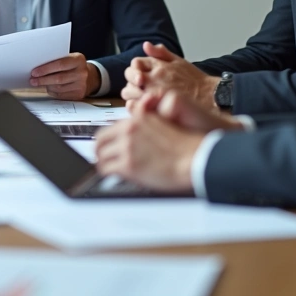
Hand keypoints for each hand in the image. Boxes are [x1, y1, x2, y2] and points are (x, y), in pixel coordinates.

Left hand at [30, 53, 98, 99]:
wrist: (89, 77)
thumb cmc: (73, 66)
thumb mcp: (69, 58)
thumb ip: (56, 61)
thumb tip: (37, 68)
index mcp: (79, 60)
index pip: (60, 64)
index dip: (45, 69)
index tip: (34, 72)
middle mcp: (82, 72)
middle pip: (58, 78)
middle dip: (43, 79)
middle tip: (33, 80)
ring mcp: (81, 85)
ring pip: (58, 88)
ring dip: (46, 86)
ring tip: (39, 83)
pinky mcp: (79, 95)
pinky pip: (61, 95)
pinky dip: (52, 92)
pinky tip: (48, 88)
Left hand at [95, 90, 244, 193]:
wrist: (196, 158)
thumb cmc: (185, 146)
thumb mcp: (161, 126)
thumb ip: (143, 128)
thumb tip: (130, 137)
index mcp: (137, 119)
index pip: (109, 128)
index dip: (105, 140)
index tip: (104, 147)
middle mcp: (129, 130)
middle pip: (100, 141)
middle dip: (99, 151)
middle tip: (100, 159)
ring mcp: (127, 147)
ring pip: (101, 156)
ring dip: (103, 163)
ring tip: (108, 169)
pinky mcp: (128, 164)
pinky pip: (106, 169)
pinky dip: (107, 173)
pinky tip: (112, 176)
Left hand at [122, 42, 218, 109]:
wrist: (208, 96)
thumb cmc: (194, 80)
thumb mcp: (178, 60)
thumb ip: (160, 52)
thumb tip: (146, 45)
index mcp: (158, 65)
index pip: (135, 63)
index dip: (136, 69)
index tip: (141, 75)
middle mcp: (153, 77)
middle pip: (129, 77)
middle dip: (131, 81)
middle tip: (139, 86)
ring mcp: (152, 92)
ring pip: (128, 92)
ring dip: (131, 93)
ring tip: (141, 96)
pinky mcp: (154, 107)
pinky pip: (134, 105)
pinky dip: (135, 105)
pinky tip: (143, 106)